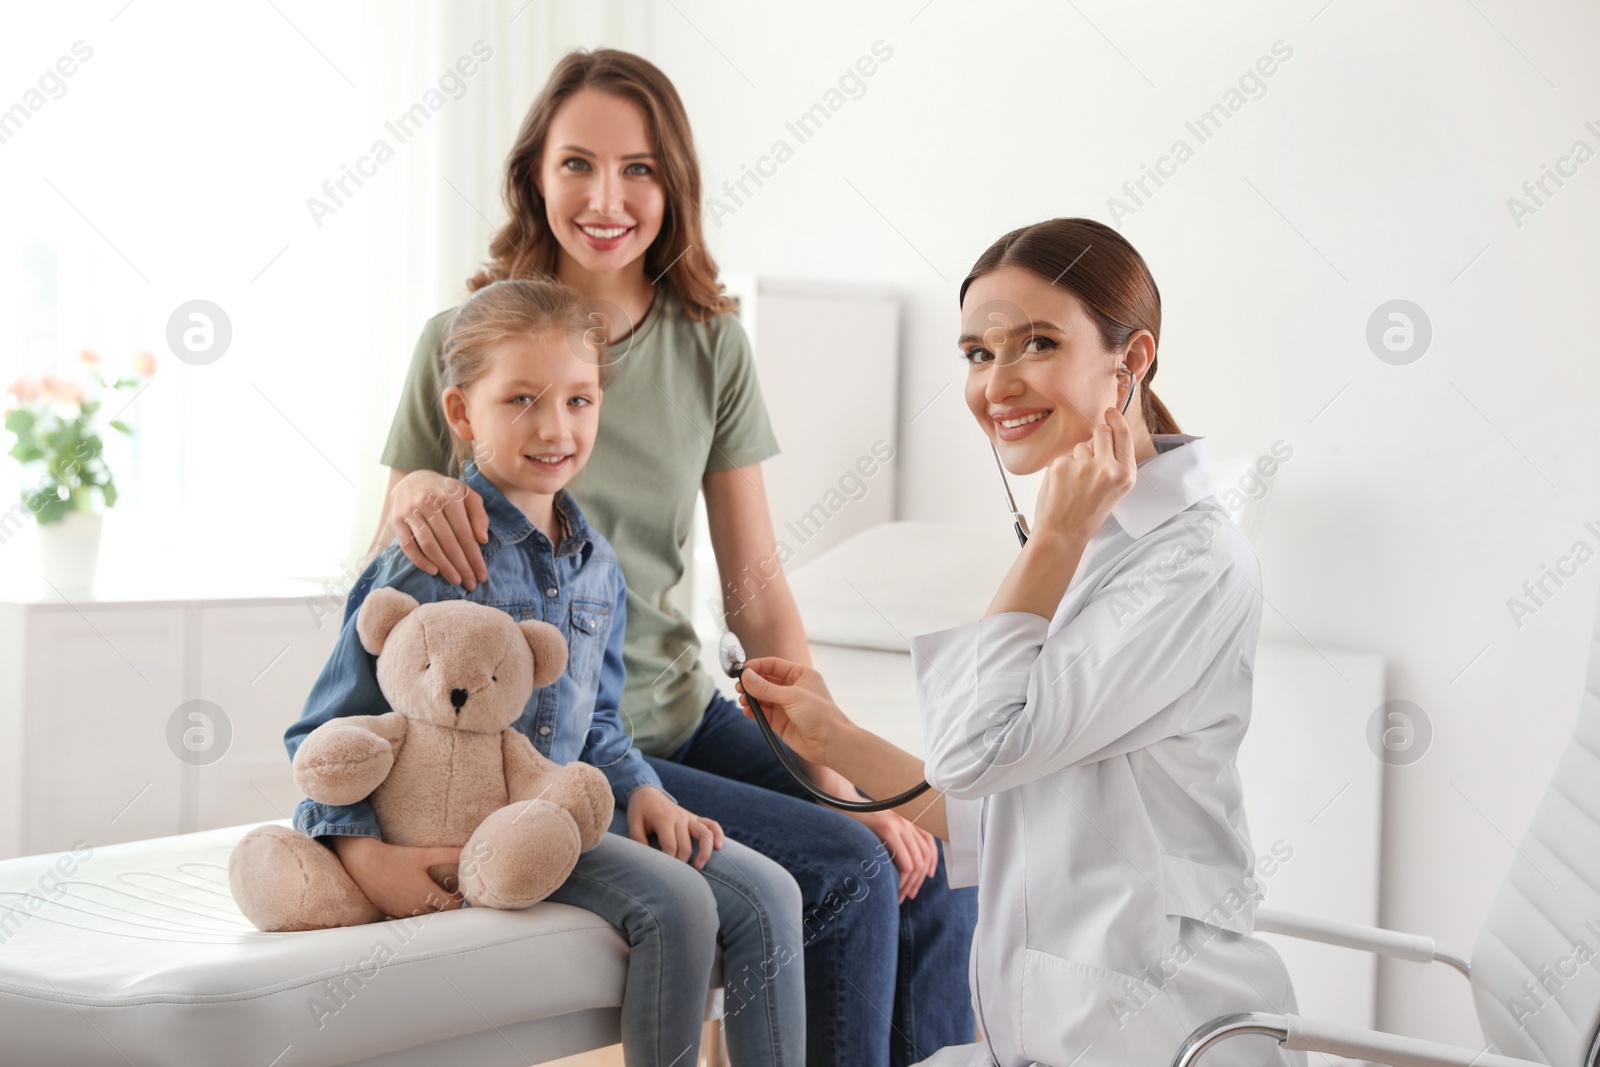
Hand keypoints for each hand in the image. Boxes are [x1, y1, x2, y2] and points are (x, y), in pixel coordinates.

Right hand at [332, 835, 463, 917]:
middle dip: (445, 902)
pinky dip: (414, 909)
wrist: (365, 863)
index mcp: (427, 894)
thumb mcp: (424, 854)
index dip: (457, 896)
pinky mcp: (390, 912)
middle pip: (440, 913)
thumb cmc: (395, 857)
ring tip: (427, 890)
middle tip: (443, 888)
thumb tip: (466, 852)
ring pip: (424, 916)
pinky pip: (408, 916)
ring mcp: (402, 912)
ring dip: (430, 907)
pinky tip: (411, 894)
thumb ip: (448, 854)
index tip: (452, 885)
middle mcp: (415, 907)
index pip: (453, 906)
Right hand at [389, 470, 488, 589]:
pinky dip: (420, 561)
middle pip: (448, 542)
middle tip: (471, 584)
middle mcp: (428, 502)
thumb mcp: (467, 495)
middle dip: (462, 566)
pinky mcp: (396, 520)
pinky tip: (434, 571)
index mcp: (450, 495)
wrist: (413, 479)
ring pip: (429, 545)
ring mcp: (410, 511)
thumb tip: (482, 540)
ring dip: (444, 566)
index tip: (482, 575)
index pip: (465, 534)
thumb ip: (479, 515)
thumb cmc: (446, 492)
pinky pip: (408, 545)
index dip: (474, 557)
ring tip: (456, 581)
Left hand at [625, 786, 723, 869]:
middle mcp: (680, 818)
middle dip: (681, 863)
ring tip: (699, 867)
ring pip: (705, 835)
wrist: (648, 792)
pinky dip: (718, 835)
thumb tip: (648, 860)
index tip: (662, 871)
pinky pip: (712, 825)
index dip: (667, 861)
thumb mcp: (633, 824)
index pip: (670, 846)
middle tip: (675, 875)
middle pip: (685, 846)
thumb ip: (639, 841)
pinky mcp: (695, 817)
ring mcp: (689, 817)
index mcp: (664, 819)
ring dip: (704, 852)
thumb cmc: (640, 810)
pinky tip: (719, 847)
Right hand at [734, 657, 848, 765]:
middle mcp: (793, 689)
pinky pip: (763, 713)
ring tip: (743, 700)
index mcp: (801, 675)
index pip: (774, 665)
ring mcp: (786, 706)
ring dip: (751, 698)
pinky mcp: (781, 722)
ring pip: (762, 698)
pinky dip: (754, 711)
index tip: (742, 670)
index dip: (757, 666)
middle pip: (765, 681)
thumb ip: (766, 688)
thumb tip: (746, 676)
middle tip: (739, 687)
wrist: (830, 744)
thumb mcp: (792, 696)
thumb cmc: (821, 715)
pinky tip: (747, 711)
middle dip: (752, 683)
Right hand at [848, 807, 940, 903]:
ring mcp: (899, 824)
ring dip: (910, 884)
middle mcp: (907, 821)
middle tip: (908, 895)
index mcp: (908, 820)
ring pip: (917, 863)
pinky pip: (905, 862)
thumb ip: (896, 839)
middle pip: (924, 857)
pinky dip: (903, 879)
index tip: (927, 878)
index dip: (932, 864)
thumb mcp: (882, 828)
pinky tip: (894, 886)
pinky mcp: (888, 829)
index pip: (929, 844)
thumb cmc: (858, 820)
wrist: (841, 802)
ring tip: (899, 895)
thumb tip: (908, 866)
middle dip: (918, 881)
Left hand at [1031, 404, 1136, 545]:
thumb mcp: (1116, 490)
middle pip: (1101, 431)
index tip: (1109, 412)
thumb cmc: (1089, 513)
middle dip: (1095, 437)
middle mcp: (1107, 468)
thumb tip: (1107, 431)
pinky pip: (1063, 457)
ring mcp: (1083, 466)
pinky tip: (1063, 486)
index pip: (1123, 434)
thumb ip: (1115, 462)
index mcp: (1125, 474)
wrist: (1064, 533)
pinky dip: (1062, 468)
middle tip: (1089, 456)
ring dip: (1077, 458)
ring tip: (1075, 483)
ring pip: (1080, 446)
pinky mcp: (1061, 466)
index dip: (1116, 420)